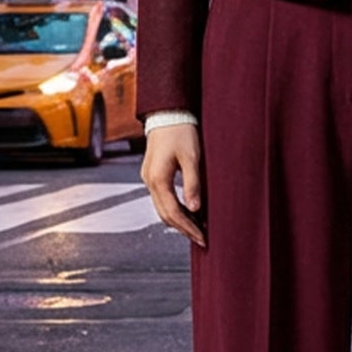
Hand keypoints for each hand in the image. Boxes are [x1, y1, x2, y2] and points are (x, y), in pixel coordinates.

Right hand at [142, 123, 205, 247]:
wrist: (167, 113)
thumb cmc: (181, 132)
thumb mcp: (192, 157)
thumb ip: (193, 184)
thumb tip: (196, 210)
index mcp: (158, 179)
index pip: (173, 212)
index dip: (189, 227)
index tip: (203, 238)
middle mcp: (149, 181)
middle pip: (165, 214)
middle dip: (183, 228)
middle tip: (202, 239)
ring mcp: (148, 178)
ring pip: (162, 208)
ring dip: (178, 220)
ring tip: (197, 228)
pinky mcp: (152, 174)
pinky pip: (162, 198)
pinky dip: (174, 208)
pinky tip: (188, 211)